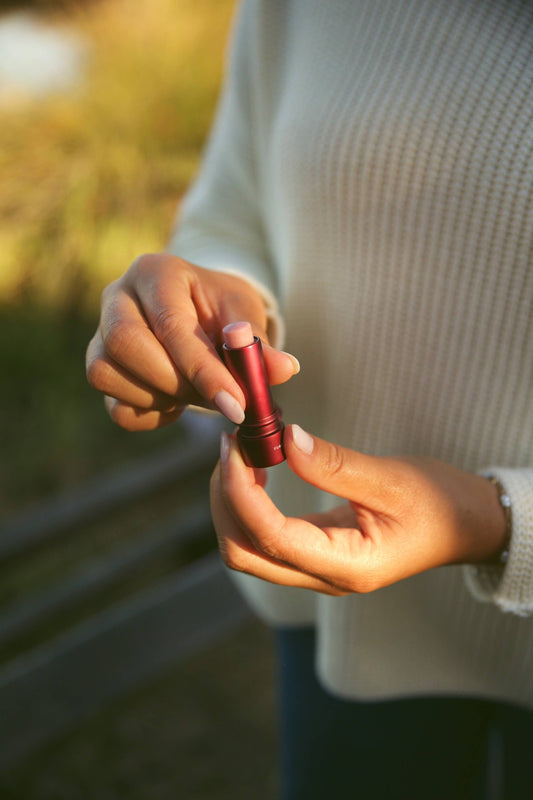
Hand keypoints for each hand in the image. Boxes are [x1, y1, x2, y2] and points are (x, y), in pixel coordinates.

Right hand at [86, 253, 297, 429]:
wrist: (200, 315)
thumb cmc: (223, 310)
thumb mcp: (246, 316)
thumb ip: (259, 344)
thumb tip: (285, 369)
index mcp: (157, 272)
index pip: (170, 323)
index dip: (203, 369)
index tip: (236, 404)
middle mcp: (117, 296)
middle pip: (124, 343)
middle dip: (175, 382)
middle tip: (216, 398)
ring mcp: (99, 333)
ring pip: (106, 374)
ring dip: (160, 397)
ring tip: (196, 393)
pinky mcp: (99, 368)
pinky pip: (115, 406)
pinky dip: (150, 415)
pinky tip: (176, 403)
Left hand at [210, 425, 507, 595]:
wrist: (465, 525)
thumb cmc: (440, 503)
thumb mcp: (393, 480)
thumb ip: (337, 466)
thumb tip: (288, 441)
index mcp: (348, 567)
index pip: (272, 538)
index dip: (242, 493)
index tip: (236, 446)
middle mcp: (325, 577)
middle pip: (243, 553)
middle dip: (225, 500)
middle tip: (231, 445)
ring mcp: (317, 569)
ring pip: (246, 549)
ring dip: (232, 502)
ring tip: (240, 452)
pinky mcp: (314, 552)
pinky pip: (264, 537)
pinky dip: (248, 504)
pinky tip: (255, 469)